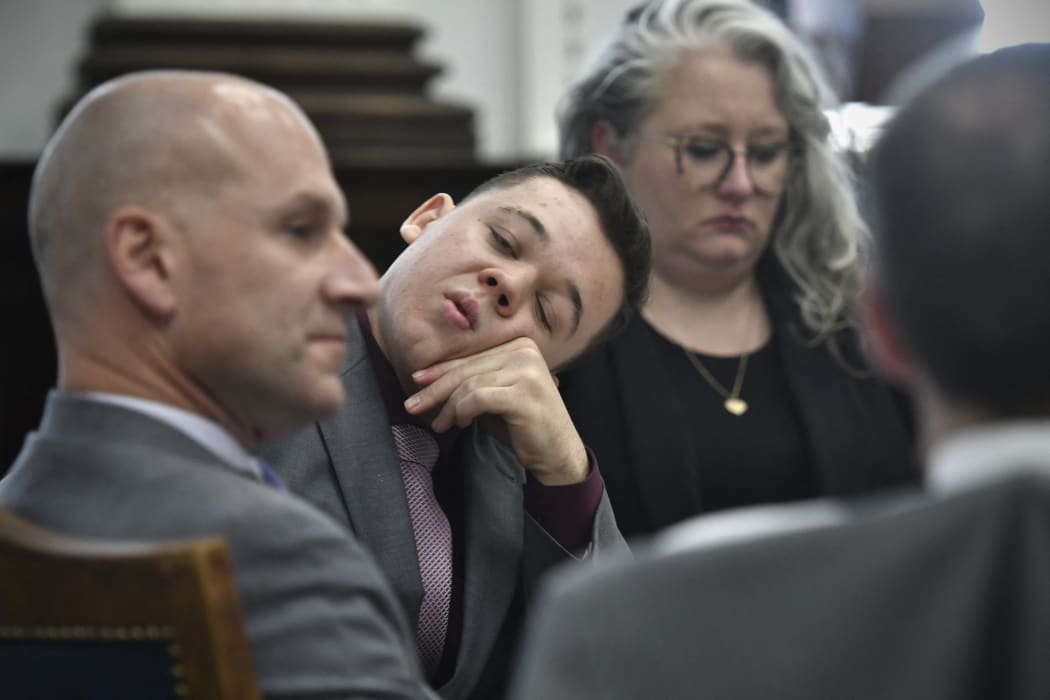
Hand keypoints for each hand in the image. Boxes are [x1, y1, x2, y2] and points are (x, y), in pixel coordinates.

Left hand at [404, 337, 587, 484]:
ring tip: (441, 424)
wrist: (557, 453)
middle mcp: (525, 351)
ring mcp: (527, 371)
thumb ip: (472, 381)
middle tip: (412, 405)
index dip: (441, 369)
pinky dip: (462, 411)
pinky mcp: (524, 394)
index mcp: (520, 345)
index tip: (417, 382)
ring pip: (469, 384)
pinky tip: (460, 423)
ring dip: (449, 407)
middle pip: (467, 369)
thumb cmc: (523, 425)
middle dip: (436, 389)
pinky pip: (478, 398)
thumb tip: (426, 378)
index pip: (472, 357)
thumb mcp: (494, 396)